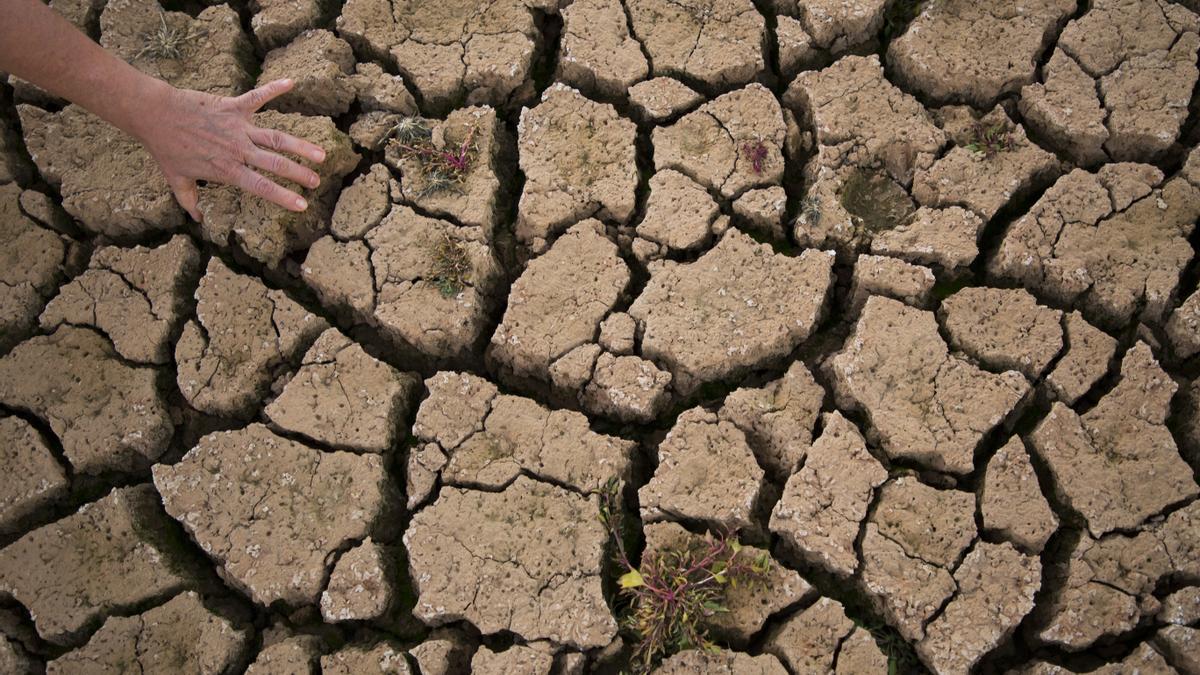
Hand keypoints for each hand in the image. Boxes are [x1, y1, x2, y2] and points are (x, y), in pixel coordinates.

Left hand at [132, 79, 325, 221]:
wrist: (155, 115)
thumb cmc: (165, 148)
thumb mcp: (176, 179)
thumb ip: (189, 200)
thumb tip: (197, 219)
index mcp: (227, 170)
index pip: (261, 187)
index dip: (283, 197)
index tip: (302, 205)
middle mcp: (238, 150)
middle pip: (276, 163)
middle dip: (299, 173)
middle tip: (316, 181)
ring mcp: (238, 127)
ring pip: (276, 138)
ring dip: (300, 146)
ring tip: (321, 154)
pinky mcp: (233, 106)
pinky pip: (257, 96)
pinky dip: (274, 89)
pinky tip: (292, 83)